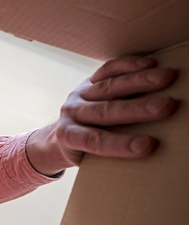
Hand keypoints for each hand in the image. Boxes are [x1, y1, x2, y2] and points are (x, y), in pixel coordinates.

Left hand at [27, 56, 177, 174]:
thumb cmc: (83, 154)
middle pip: (105, 111)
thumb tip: (147, 155)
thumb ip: (109, 154)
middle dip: (137, 108)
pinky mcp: (87, 81)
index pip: (95, 141)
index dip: (120, 144)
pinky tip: (150, 63)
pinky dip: (128, 65)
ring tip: (167, 77)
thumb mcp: (89, 160)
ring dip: (140, 81)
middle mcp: (71, 114)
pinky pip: (107, 70)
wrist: (59, 137)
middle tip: (166, 106)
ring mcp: (78, 96)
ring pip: (109, 87)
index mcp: (69, 137)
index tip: (148, 146)